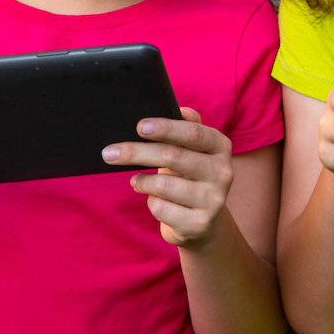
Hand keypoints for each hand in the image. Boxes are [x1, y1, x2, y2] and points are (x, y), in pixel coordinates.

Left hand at [103, 108, 234, 248]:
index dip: (167, 128)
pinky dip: (151, 203)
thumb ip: (188, 127)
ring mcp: (214, 200)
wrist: (204, 223)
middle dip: (137, 153)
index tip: (140, 126)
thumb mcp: (193, 151)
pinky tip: (155, 201)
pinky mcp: (200, 223)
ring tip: (136, 181)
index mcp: (220, 147)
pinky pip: (162, 209)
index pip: (194, 133)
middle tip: (109, 153)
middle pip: (174, 157)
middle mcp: (223, 172)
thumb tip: (179, 109)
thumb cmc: (190, 177)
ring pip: (164, 185)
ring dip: (142, 182)